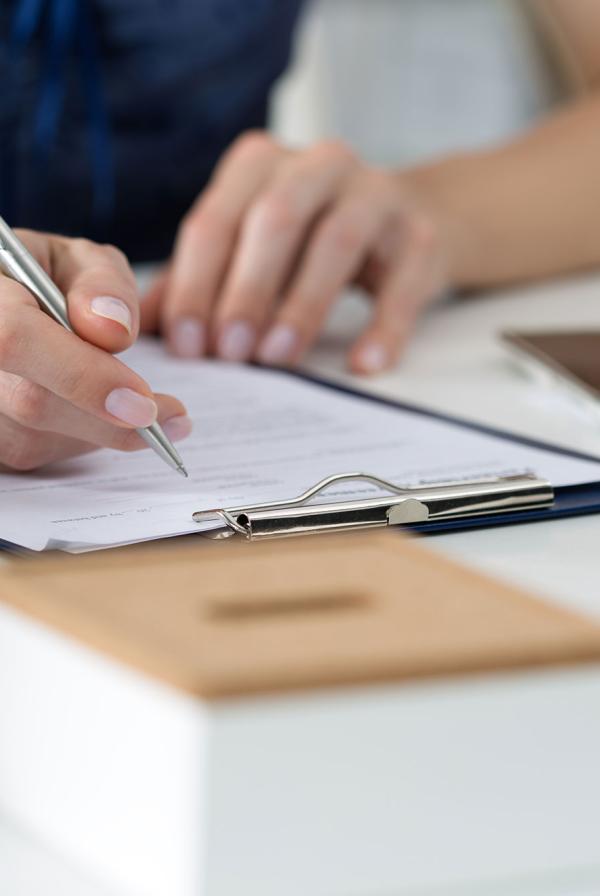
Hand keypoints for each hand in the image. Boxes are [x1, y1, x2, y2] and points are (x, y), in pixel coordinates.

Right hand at [0, 231, 189, 471]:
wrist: (8, 307)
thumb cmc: (45, 280)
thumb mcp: (78, 261)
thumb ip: (102, 283)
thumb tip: (113, 331)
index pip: (17, 339)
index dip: (82, 375)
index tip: (143, 403)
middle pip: (31, 402)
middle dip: (109, 418)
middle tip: (172, 419)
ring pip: (36, 438)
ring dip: (98, 427)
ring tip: (134, 403)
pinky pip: (36, 453)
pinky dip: (79, 437)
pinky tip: (94, 413)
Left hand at [142, 132, 447, 373]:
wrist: (408, 221)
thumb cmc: (310, 240)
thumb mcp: (249, 248)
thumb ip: (196, 280)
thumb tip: (139, 327)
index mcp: (261, 164)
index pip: (216, 220)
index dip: (196, 283)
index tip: (188, 345)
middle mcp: (318, 164)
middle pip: (274, 219)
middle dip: (246, 289)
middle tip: (229, 352)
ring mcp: (376, 193)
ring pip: (336, 241)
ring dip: (303, 304)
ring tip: (279, 356)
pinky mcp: (421, 234)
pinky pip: (403, 281)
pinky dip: (384, 326)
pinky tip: (364, 365)